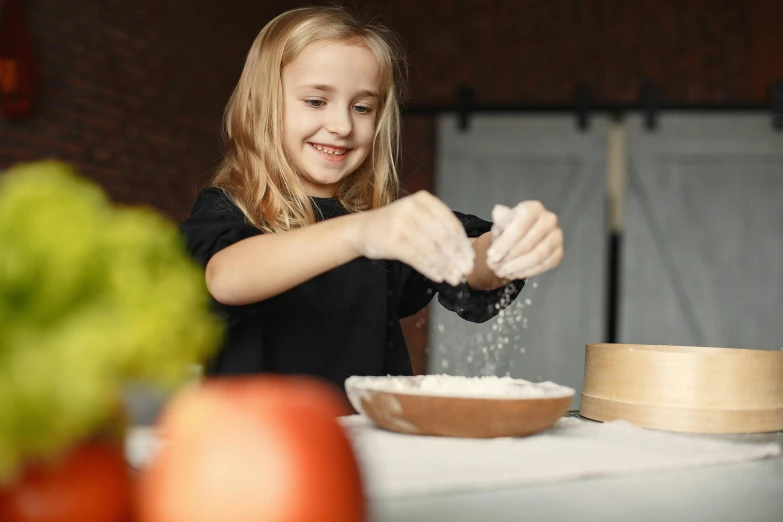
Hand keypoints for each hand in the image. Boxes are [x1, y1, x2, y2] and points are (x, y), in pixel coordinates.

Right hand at [356, 191, 473, 285]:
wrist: (363, 229)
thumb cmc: (396, 225)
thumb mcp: (418, 216)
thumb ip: (439, 228)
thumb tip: (464, 253)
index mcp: (424, 200)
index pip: (451, 223)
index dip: (463, 243)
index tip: (471, 259)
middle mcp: (413, 208)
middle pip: (443, 237)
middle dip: (457, 257)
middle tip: (466, 271)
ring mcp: (401, 224)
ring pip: (431, 249)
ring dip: (445, 267)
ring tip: (454, 279)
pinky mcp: (392, 241)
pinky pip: (417, 258)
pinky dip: (430, 269)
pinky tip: (438, 277)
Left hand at [485, 201, 563, 279]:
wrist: (521, 236)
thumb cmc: (509, 227)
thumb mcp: (501, 222)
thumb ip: (500, 219)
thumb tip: (498, 212)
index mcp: (534, 208)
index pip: (520, 227)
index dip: (505, 243)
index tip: (491, 256)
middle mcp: (549, 220)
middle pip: (528, 244)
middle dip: (508, 259)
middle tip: (494, 267)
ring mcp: (557, 236)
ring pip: (537, 256)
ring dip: (517, 267)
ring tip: (502, 272)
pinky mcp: (559, 252)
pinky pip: (545, 265)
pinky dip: (528, 272)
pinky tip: (515, 273)